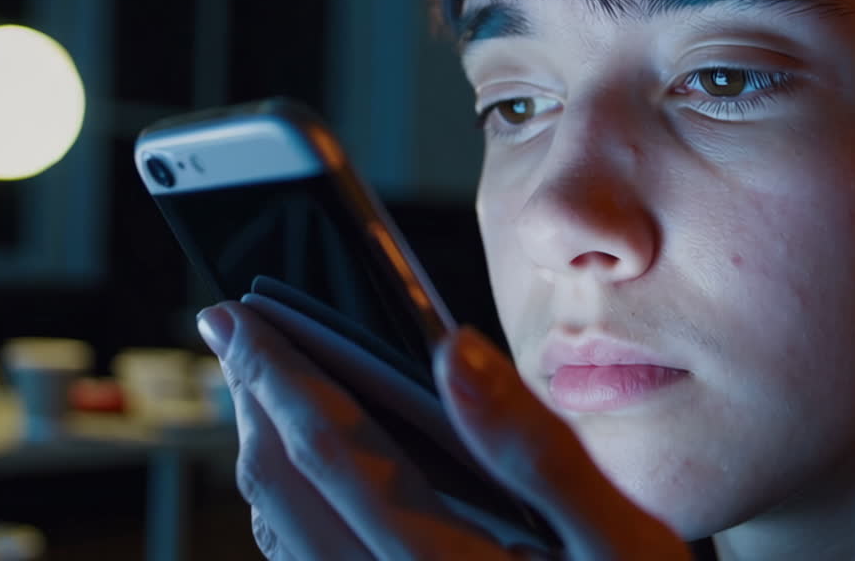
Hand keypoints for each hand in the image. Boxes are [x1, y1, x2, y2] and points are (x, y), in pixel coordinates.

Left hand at [197, 301, 690, 559]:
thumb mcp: (622, 541)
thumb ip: (538, 447)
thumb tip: (454, 351)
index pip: (328, 448)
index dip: (274, 372)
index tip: (234, 317)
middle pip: (282, 490)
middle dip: (250, 402)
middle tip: (232, 335)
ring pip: (281, 535)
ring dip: (262, 453)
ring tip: (261, 389)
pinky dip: (286, 508)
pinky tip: (307, 478)